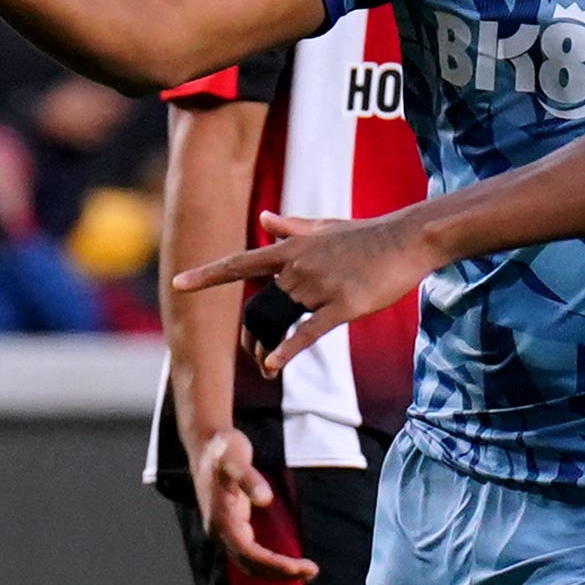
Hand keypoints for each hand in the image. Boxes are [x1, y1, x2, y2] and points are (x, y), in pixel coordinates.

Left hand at [173, 209, 438, 376]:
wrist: (406, 239)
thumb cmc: (365, 235)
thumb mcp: (323, 227)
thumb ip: (289, 227)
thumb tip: (263, 219)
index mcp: (290, 249)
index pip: (239, 263)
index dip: (207, 275)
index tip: (178, 284)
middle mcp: (297, 267)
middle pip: (258, 306)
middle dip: (250, 334)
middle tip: (252, 355)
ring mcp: (319, 286)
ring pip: (280, 320)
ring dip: (268, 347)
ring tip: (267, 365)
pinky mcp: (343, 305)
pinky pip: (308, 332)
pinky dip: (288, 349)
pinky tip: (275, 364)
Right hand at [184, 422, 315, 582]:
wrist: (206, 446)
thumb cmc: (223, 450)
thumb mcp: (236, 458)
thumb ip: (249, 479)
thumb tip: (266, 500)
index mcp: (220, 519)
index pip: (247, 553)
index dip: (272, 564)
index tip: (297, 567)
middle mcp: (219, 531)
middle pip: (248, 564)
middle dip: (278, 572)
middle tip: (312, 571)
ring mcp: (223, 532)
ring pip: (247, 563)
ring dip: (274, 571)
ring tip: (306, 571)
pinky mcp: (230, 528)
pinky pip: (249, 555)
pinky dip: (268, 563)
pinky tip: (287, 563)